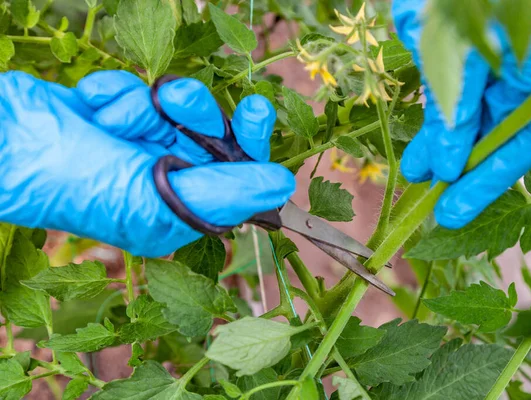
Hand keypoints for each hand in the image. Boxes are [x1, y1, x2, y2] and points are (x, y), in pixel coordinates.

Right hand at [0, 70, 294, 256]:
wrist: (6, 144)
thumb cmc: (78, 185)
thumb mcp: (157, 197)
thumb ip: (225, 193)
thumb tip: (282, 187)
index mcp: (178, 207)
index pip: (234, 177)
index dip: (251, 146)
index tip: (257, 113)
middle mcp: (162, 176)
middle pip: (212, 134)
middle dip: (198, 113)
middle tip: (189, 102)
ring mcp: (138, 143)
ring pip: (176, 107)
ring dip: (147, 106)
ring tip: (115, 120)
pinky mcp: (115, 112)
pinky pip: (137, 90)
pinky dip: (114, 94)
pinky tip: (91, 110)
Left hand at [393, 0, 530, 227]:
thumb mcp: (469, 53)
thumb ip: (457, 109)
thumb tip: (443, 164)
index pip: (516, 145)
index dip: (483, 182)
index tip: (450, 212)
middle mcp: (523, 67)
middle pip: (488, 130)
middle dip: (454, 162)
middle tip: (425, 193)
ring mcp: (495, 52)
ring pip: (466, 105)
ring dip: (438, 133)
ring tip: (413, 165)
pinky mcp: (464, 34)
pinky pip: (449, 66)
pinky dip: (434, 82)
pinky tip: (420, 101)